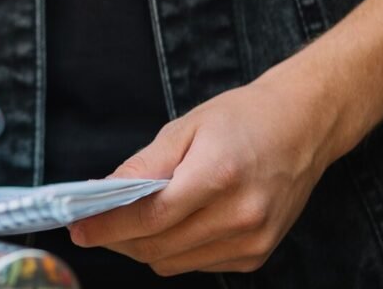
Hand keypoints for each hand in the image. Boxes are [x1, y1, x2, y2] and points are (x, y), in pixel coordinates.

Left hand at [68, 62, 350, 275]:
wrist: (304, 125)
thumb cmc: (242, 119)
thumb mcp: (185, 128)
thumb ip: (142, 166)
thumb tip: (101, 193)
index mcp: (218, 177)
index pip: (149, 217)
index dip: (108, 227)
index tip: (78, 229)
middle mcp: (240, 216)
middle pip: (157, 247)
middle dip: (119, 239)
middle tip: (95, 223)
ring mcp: (252, 240)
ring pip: (173, 262)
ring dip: (144, 247)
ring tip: (133, 220)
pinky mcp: (257, 254)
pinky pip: (198, 264)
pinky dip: (175, 250)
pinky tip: (175, 224)